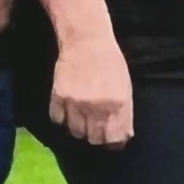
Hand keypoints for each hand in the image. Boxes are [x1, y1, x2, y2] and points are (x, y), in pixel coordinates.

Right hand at [47, 33, 134, 148]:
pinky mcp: (59, 97)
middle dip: (97, 137)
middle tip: (96, 130)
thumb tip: (122, 136)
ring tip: (83, 119)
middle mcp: (98, 107)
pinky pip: (58, 120)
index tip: (112, 141)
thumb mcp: (125, 87)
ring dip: (80, 129)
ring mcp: (77, 103)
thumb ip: (124, 113)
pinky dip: (63, 119)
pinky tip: (69, 111)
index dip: (114, 142)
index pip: (115, 138)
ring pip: (76, 132)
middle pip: (94, 139)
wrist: (87, 40)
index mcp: (119, 104)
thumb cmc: (111, 63)